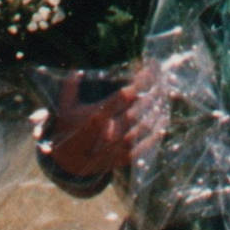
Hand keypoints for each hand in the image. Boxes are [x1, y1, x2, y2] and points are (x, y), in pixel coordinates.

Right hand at [40, 68, 158, 178]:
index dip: (137, 85)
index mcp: (94, 117)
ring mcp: (115, 148)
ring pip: (141, 130)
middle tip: (161, 85)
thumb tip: (75, 66)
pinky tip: (161, 126)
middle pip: (135, 112)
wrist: (66, 163)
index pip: (121, 97)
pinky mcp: (121, 159)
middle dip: (150, 97)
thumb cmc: (67, 129)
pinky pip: (142, 148)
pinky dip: (153, 138)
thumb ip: (70, 86)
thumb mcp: (65, 107)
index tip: (148, 73)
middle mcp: (107, 133)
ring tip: (164, 102)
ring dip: (155, 115)